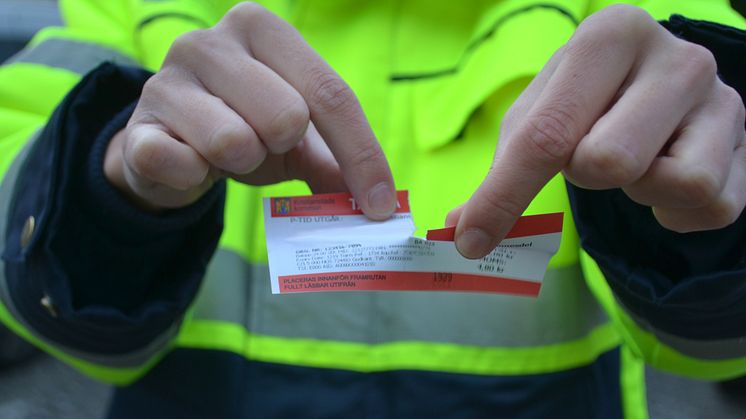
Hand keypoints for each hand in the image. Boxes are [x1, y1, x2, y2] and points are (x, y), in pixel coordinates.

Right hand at [104, 3, 395, 218]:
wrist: (166, 146)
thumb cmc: (243, 128)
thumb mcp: (297, 137)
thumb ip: (339, 161)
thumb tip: (379, 205)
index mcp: (262, 30)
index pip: (330, 93)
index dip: (361, 155)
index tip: (379, 205)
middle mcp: (210, 41)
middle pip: (287, 117)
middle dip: (281, 147)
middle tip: (261, 143)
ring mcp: (166, 79)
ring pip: (236, 142)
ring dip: (241, 163)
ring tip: (226, 151)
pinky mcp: (138, 126)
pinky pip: (184, 164)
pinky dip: (197, 178)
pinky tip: (190, 163)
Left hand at [449, 5, 745, 258]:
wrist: (654, 85)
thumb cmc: (584, 101)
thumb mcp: (536, 117)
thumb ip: (501, 171)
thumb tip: (460, 231)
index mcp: (610, 34)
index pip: (548, 133)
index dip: (504, 196)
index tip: (472, 241)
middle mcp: (677, 56)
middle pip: (608, 161)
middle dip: (585, 173)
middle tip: (590, 152)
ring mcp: (723, 98)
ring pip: (673, 183)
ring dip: (637, 190)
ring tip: (632, 161)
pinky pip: (710, 207)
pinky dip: (673, 212)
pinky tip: (661, 180)